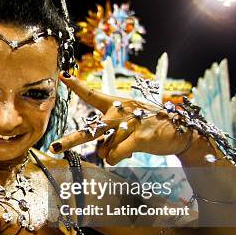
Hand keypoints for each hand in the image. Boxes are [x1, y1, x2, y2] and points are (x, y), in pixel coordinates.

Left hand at [49, 72, 193, 164]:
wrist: (180, 132)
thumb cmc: (151, 127)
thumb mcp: (130, 126)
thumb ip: (112, 138)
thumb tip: (103, 155)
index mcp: (117, 104)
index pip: (93, 95)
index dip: (78, 86)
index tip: (63, 77)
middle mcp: (120, 112)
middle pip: (91, 130)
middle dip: (71, 141)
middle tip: (55, 147)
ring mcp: (129, 125)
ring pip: (106, 149)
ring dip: (114, 153)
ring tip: (130, 146)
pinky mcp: (139, 138)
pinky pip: (116, 154)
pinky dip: (119, 158)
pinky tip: (130, 153)